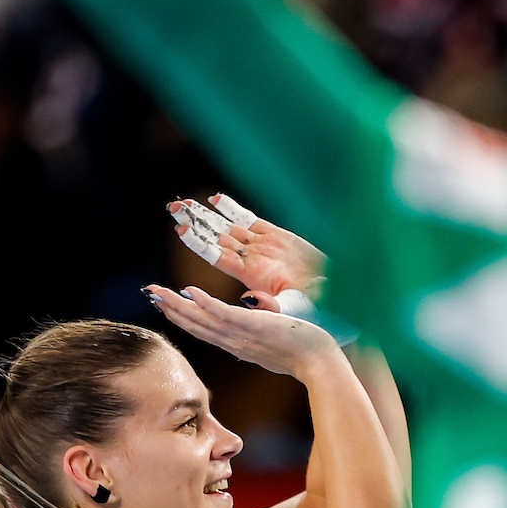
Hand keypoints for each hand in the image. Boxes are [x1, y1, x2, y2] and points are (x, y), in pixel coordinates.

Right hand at [145, 285, 338, 378]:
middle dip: (171, 310)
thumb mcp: (268, 343)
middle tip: (151, 294)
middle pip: (195, 325)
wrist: (318, 361)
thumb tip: (244, 327)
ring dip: (180, 306)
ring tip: (160, 293)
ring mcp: (242, 335)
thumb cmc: (298, 351)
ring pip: (204, 320)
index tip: (164, 305)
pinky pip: (226, 315)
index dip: (181, 317)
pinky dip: (207, 305)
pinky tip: (192, 293)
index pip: (203, 330)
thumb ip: (252, 335)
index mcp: (235, 344)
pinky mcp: (255, 327)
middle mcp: (234, 341)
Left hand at [170, 194, 328, 301]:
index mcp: (249, 274)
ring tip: (184, 203)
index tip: (181, 229)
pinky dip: (231, 208)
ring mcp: (261, 245)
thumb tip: (247, 300)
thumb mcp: (291, 308)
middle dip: (194, 222)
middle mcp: (250, 258)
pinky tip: (215, 199)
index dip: (198, 242)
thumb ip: (269, 304)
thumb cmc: (312, 306)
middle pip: (214, 236)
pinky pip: (248, 219)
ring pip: (226, 226)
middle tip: (173, 207)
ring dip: (206, 214)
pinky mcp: (276, 234)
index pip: (215, 255)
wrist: (333, 296)